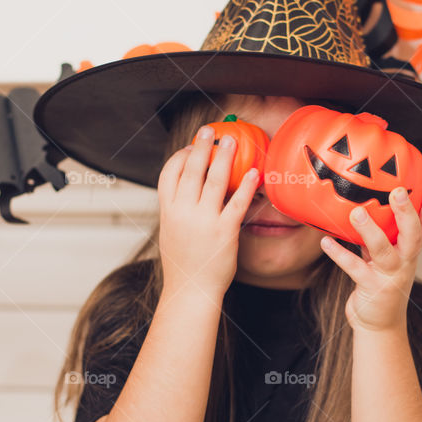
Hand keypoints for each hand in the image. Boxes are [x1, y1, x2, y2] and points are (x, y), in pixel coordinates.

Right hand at [157, 124, 260, 298]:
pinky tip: (254, 173)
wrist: (190, 290)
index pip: (169, 174)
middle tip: (210, 130)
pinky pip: (237, 202)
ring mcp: (204, 221)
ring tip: (231, 141)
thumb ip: (177, 209)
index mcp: (167, 211)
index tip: (190, 147)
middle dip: (202, 147)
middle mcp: (184, 212)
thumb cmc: (183, 263)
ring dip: (224, 157)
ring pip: (215, 180)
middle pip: (192, 170)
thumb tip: (187, 188)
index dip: (179, 156)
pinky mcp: (225, 231)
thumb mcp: (170, 231)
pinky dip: (246, 185)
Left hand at [320, 180, 421, 331]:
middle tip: (397, 192)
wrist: (380, 325)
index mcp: (410, 252)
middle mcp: (405, 263)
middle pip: (412, 235)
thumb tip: (365, 205)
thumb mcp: (386, 258)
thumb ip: (381, 236)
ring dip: (370, 231)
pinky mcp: (371, 288)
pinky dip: (338, 253)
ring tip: (356, 213)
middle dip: (406, 213)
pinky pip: (354, 267)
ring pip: (383, 250)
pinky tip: (326, 241)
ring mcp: (389, 276)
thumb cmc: (382, 284)